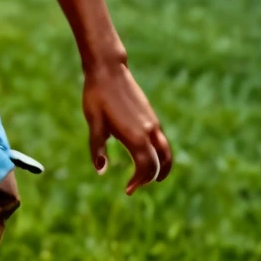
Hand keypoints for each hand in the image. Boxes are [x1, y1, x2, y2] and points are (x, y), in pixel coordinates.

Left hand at [81, 60, 171, 194]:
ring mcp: (153, 123)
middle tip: (135, 186)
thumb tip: (100, 171)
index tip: (128, 190)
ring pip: (166, 151)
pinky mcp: (151, 116)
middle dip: (150, 177)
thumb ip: (97, 148)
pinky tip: (146, 154)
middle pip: (160, 163)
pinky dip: (159, 153)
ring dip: (161, 166)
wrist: (108, 70)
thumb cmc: (97, 96)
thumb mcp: (94, 123)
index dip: (139, 182)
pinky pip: (161, 140)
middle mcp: (149, 131)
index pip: (146, 167)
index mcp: (136, 136)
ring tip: (152, 177)